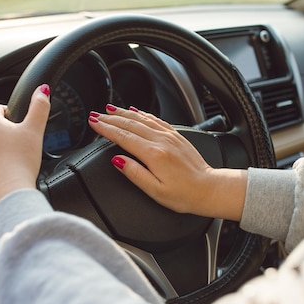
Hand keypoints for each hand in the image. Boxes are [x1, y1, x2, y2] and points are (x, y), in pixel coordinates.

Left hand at [0, 84, 50, 214]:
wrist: (8, 192)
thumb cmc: (20, 162)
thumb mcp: (35, 130)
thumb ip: (39, 107)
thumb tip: (42, 90)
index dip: (9, 114)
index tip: (18, 123)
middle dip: (3, 135)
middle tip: (19, 145)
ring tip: (11, 161)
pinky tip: (2, 174)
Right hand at [88, 105, 246, 220]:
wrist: (210, 189)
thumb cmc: (185, 194)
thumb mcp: (155, 191)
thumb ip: (134, 173)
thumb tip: (117, 160)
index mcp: (154, 154)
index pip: (123, 137)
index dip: (106, 128)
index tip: (94, 123)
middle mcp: (162, 141)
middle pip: (130, 124)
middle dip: (110, 118)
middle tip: (96, 114)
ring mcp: (170, 136)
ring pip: (142, 119)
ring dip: (124, 113)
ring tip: (110, 109)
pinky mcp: (177, 136)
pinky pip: (155, 119)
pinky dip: (143, 113)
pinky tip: (136, 111)